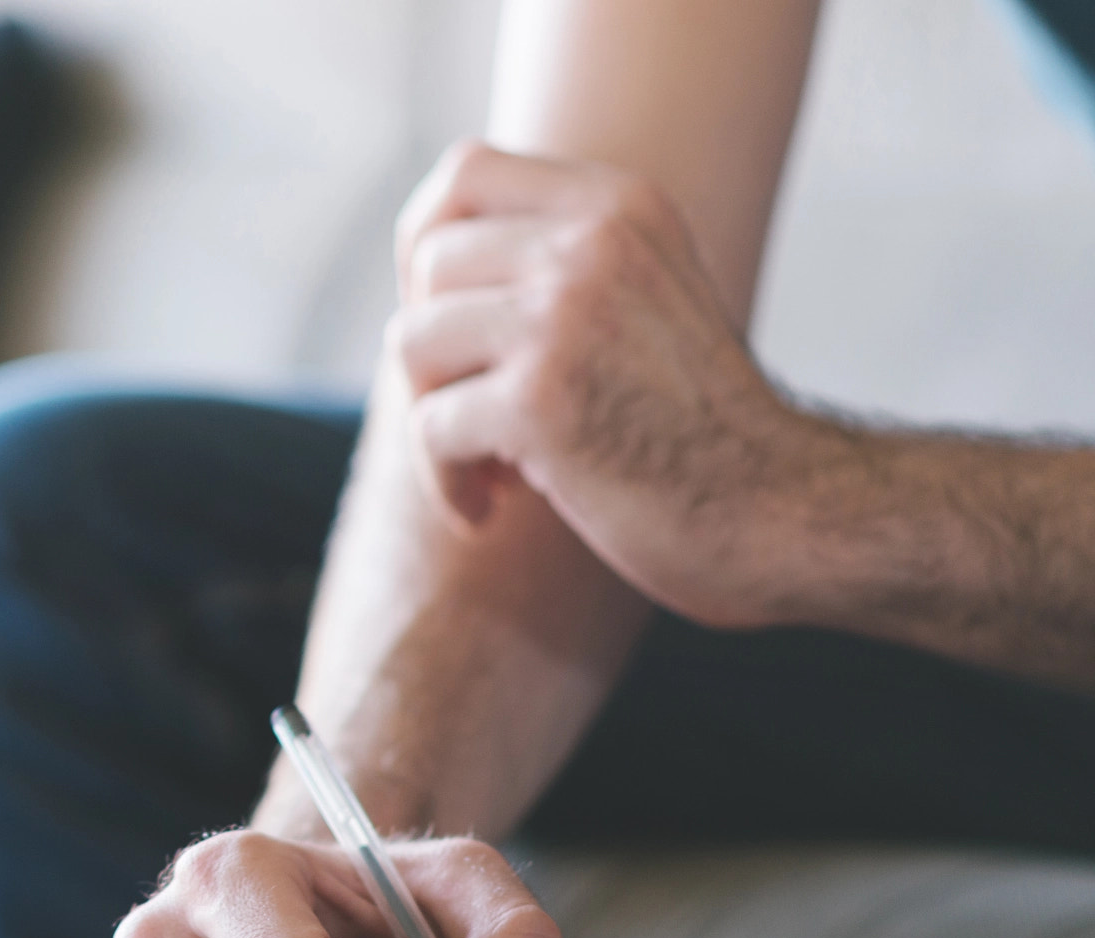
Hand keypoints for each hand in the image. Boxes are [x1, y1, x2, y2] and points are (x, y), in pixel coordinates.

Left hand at [391, 140, 825, 630]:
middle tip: (474, 410)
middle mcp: (592, 242)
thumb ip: (562, 256)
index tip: (447, 319)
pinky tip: (487, 509)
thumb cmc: (698, 423)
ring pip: (412, 343)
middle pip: (427, 265)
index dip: (426, 245)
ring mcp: (562, 317)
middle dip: (431, 351)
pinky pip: (428, 427)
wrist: (779, 511)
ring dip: (434, 416)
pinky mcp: (537, 400)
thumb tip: (424, 253)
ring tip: (490, 465)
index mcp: (619, 205)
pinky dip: (444, 483)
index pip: (464, 173)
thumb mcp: (645, 294)